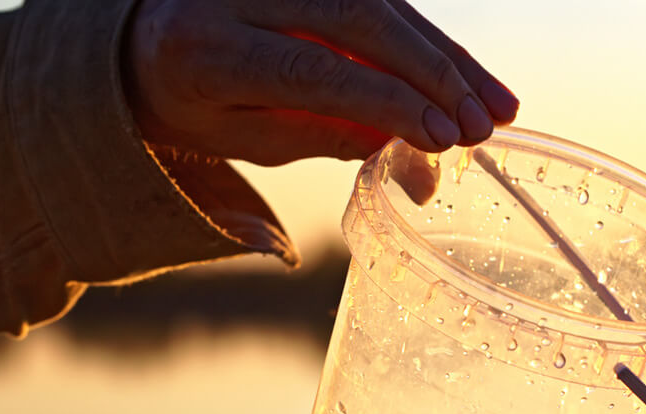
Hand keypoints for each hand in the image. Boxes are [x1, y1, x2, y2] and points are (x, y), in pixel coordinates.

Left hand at [122, 0, 519, 165]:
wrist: (147, 36)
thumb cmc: (193, 101)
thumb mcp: (241, 136)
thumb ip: (322, 136)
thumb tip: (414, 164)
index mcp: (209, 47)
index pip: (313, 68)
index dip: (385, 101)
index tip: (441, 139)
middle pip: (360, 19)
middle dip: (434, 74)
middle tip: (484, 125)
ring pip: (383, 2)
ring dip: (449, 58)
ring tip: (498, 108)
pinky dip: (432, 40)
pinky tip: (471, 78)